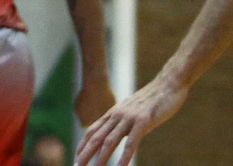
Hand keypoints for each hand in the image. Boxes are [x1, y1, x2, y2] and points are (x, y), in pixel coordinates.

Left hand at [74, 77, 188, 165]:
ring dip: (101, 158)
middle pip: (96, 137)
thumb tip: (118, 133)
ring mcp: (129, 118)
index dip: (83, 145)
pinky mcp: (143, 121)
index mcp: (113, 113)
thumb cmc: (152, 100)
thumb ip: (123, 121)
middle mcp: (117, 115)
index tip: (77, 157)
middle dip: (85, 153)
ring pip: (110, 141)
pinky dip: (124, 156)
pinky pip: (132, 142)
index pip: (92, 131)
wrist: (167, 85)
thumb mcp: (132, 111)